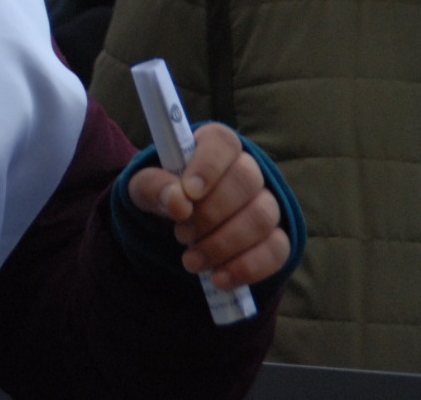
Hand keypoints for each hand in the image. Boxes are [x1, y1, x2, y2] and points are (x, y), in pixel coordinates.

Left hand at [128, 123, 290, 289]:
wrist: (175, 228)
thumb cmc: (163, 195)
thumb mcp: (144, 188)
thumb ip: (154, 187)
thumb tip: (178, 200)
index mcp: (213, 146)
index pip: (223, 142)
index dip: (209, 165)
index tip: (189, 192)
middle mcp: (247, 170)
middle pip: (246, 181)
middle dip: (210, 214)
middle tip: (181, 234)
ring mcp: (266, 204)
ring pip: (262, 217)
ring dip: (224, 244)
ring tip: (191, 261)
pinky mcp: (276, 238)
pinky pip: (277, 250)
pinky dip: (248, 267)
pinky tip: (219, 278)